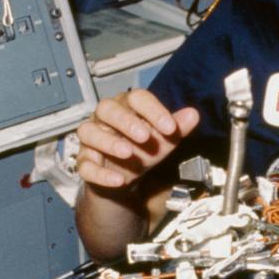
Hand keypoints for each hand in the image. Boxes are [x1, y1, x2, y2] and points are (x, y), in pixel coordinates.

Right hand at [76, 89, 199, 190]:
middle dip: (125, 121)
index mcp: (126, 107)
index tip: (170, 128)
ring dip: (108, 142)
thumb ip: (177, 129)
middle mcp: (105, 119)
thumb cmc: (141, 150)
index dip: (153, 110)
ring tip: (128, 153)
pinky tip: (118, 180)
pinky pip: (85, 165)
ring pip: (89, 132)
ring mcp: (91, 140)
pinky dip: (100, 174)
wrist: (124, 179)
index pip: (136, 98)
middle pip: (107, 109)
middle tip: (145, 137)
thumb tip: (193, 115)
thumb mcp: (163, 141)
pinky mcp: (84, 162)